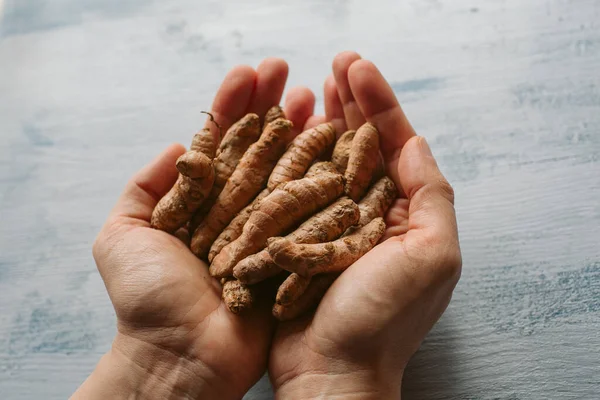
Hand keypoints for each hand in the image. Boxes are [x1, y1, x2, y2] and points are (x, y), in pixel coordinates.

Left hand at [73, 58, 319, 399]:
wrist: (182, 357)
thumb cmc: (147, 300)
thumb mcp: (122, 235)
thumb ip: (144, 187)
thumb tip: (180, 148)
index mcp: (196, 204)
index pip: (218, 144)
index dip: (231, 108)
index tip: (247, 74)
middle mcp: (233, 213)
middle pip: (254, 150)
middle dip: (267, 108)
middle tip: (283, 71)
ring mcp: (264, 231)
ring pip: (282, 172)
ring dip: (296, 131)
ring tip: (310, 96)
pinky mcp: (290, 253)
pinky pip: (306, 210)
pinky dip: (318, 176)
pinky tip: (330, 145)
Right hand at [268, 52, 461, 398]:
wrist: (330, 372)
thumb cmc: (382, 320)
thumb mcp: (432, 255)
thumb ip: (430, 194)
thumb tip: (414, 141)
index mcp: (407, 214)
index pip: (395, 145)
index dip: (378, 103)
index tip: (356, 68)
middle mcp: (373, 214)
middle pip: (362, 145)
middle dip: (352, 103)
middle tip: (336, 64)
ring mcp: (334, 224)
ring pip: (329, 162)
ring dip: (323, 122)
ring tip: (313, 88)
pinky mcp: (300, 237)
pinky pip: (298, 189)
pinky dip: (293, 159)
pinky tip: (287, 133)